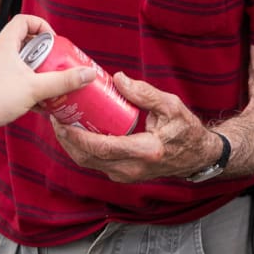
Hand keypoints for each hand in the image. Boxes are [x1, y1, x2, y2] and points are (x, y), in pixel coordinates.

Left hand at [0, 14, 94, 132]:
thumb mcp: (35, 88)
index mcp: (4, 44)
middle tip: (52, 63)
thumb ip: (63, 81)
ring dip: (31, 68)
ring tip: (44, 83)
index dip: (41, 26)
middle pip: (21, 41)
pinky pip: (7, 74)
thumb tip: (87, 73)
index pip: (23, 20)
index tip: (53, 42)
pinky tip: (32, 100)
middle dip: (40, 52)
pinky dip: (21, 81)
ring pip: (14, 59)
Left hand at [51, 73, 221, 183]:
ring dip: (72, 145)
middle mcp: (133, 169)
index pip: (103, 148)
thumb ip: (144, 93)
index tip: (62, 121)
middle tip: (55, 118)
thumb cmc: (186, 130)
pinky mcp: (123, 174)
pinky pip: (96, 163)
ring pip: (89, 163)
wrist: (197, 156)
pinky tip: (76, 132)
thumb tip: (117, 79)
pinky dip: (82, 149)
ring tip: (61, 122)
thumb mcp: (171, 106)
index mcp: (145, 151)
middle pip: (89, 158)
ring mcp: (127, 175)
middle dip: (67, 139)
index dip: (78, 136)